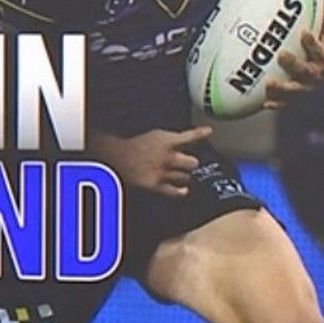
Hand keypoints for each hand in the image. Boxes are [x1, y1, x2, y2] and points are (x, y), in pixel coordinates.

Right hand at [92, 126, 212, 197]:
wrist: (115, 156)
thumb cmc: (134, 144)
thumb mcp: (155, 135)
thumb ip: (173, 138)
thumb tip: (191, 136)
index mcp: (166, 140)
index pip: (189, 136)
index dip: (200, 133)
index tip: (208, 132)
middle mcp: (167, 156)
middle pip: (193, 162)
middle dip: (191, 163)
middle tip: (187, 163)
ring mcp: (162, 172)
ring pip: (186, 177)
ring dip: (184, 176)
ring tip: (178, 174)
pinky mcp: (156, 185)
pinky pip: (175, 191)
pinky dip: (180, 190)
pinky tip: (182, 189)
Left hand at [263, 0, 323, 108]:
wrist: (314, 79)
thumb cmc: (317, 52)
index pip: (319, 50)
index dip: (312, 43)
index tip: (304, 33)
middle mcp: (317, 76)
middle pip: (307, 71)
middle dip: (295, 64)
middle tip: (281, 55)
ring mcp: (306, 89)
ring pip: (295, 91)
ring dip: (283, 88)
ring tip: (269, 84)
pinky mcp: (294, 100)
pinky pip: (285, 104)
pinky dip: (276, 104)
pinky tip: (265, 103)